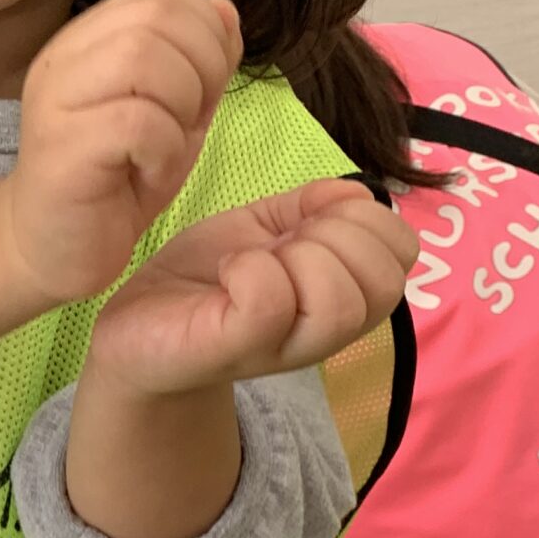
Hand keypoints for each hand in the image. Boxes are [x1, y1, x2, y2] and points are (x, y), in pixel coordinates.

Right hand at [0, 0, 243, 304]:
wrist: (53, 249)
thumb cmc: (114, 181)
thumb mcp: (178, 112)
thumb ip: (202, 60)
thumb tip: (224, 9)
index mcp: (92, 37)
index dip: (206, 33)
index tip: (200, 91)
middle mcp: (65, 54)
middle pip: (159, 15)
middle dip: (201, 69)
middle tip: (187, 122)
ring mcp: (56, 97)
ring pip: (145, 58)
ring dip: (181, 107)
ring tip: (165, 147)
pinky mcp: (60, 145)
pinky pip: (137, 121)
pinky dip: (163, 151)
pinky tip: (146, 174)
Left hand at [84, 179, 418, 397]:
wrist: (135, 328)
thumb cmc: (203, 279)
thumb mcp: (263, 227)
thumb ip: (310, 206)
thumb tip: (356, 191)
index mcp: (341, 293)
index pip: (403, 252)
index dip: (367, 217)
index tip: (311, 219)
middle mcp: (323, 329)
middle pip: (385, 282)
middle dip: (338, 235)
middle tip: (283, 242)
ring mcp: (283, 345)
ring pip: (341, 302)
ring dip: (299, 258)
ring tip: (256, 261)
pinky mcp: (234, 347)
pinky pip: (272, 301)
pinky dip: (250, 270)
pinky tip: (227, 274)